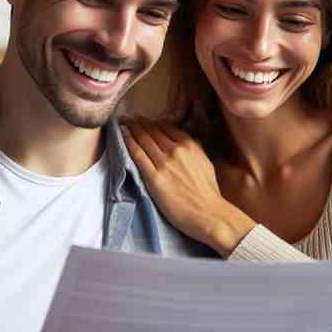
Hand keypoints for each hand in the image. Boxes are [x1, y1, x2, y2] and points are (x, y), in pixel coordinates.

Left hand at [124, 120, 254, 255]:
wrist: (208, 213)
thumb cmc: (208, 192)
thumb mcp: (205, 163)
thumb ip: (193, 151)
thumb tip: (182, 144)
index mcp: (190, 145)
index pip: (166, 128)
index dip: (153, 123)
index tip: (145, 120)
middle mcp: (176, 150)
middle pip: (153, 132)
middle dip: (140, 123)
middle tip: (130, 117)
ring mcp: (164, 163)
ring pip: (144, 140)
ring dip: (132, 129)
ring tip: (124, 123)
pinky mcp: (154, 178)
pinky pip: (138, 155)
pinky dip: (129, 143)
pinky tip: (123, 136)